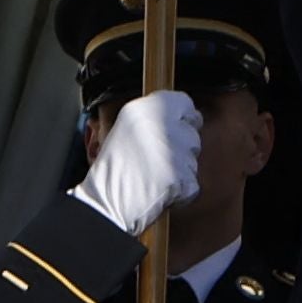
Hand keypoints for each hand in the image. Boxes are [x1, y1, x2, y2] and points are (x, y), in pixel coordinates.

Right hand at [74, 88, 202, 235]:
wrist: (109, 200)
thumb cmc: (113, 168)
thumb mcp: (126, 126)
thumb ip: (153, 117)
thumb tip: (181, 116)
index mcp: (146, 108)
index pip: (184, 102)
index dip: (183, 117)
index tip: (178, 126)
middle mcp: (164, 125)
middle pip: (192, 132)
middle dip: (181, 146)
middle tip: (158, 158)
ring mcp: (176, 151)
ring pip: (192, 158)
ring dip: (180, 168)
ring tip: (154, 175)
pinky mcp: (184, 177)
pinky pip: (192, 182)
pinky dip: (181, 190)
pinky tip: (160, 189)